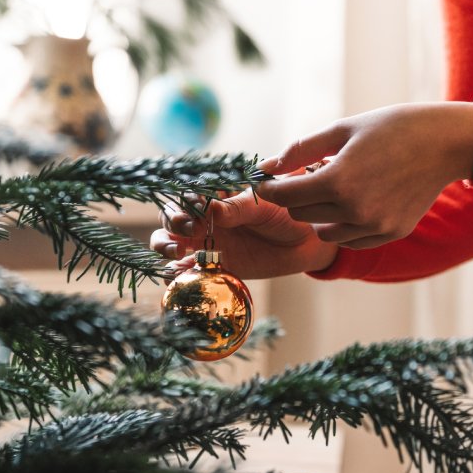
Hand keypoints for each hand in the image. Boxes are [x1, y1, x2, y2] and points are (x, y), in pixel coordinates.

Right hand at [150, 186, 338, 279]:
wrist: (307, 241)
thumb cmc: (286, 212)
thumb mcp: (264, 204)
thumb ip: (238, 207)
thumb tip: (212, 209)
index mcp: (215, 196)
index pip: (186, 195)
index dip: (183, 203)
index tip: (193, 211)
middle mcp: (205, 218)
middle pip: (171, 219)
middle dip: (171, 224)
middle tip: (186, 232)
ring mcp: (207, 242)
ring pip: (171, 243)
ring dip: (165, 246)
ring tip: (178, 253)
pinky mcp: (215, 266)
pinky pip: (189, 270)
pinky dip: (178, 274)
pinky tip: (177, 277)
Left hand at [255, 102, 472, 248]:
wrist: (445, 143)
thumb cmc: (392, 128)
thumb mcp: (342, 129)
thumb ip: (300, 150)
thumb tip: (264, 166)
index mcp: (338, 181)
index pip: (284, 195)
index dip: (270, 188)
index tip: (266, 180)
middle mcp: (355, 210)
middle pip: (300, 215)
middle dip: (295, 196)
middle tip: (309, 175)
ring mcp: (375, 226)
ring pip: (323, 232)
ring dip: (319, 213)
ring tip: (335, 187)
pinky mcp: (391, 233)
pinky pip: (350, 239)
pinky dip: (343, 224)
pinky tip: (353, 201)